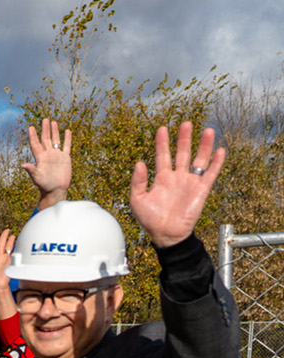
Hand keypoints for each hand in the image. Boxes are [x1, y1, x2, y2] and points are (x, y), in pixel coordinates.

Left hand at [22, 118, 72, 205]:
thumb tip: (23, 165)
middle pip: (46, 139)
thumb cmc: (44, 185)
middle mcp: (48, 155)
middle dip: (45, 129)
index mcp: (40, 158)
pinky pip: (66, 146)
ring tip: (53, 122)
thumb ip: (31, 170)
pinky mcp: (65, 158)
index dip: (33, 136)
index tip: (31, 127)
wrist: (56, 190)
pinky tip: (67, 131)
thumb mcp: (37, 177)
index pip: (36, 144)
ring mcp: (57, 156)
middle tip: (44, 119)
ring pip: (55, 140)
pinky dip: (67, 139)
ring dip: (54, 131)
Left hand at [131, 121, 222, 248]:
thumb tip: (140, 163)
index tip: (162, 128)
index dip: (162, 142)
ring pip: (199, 159)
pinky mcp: (202, 190)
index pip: (163, 155)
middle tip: (186, 123)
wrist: (166, 235)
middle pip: (183, 153)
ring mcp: (190, 182)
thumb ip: (138, 181)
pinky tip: (220, 150)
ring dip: (203, 145)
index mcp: (162, 178)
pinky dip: (216, 163)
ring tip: (207, 130)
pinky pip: (211, 174)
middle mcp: (177, 177)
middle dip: (184, 138)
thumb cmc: (150, 220)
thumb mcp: (137, 200)